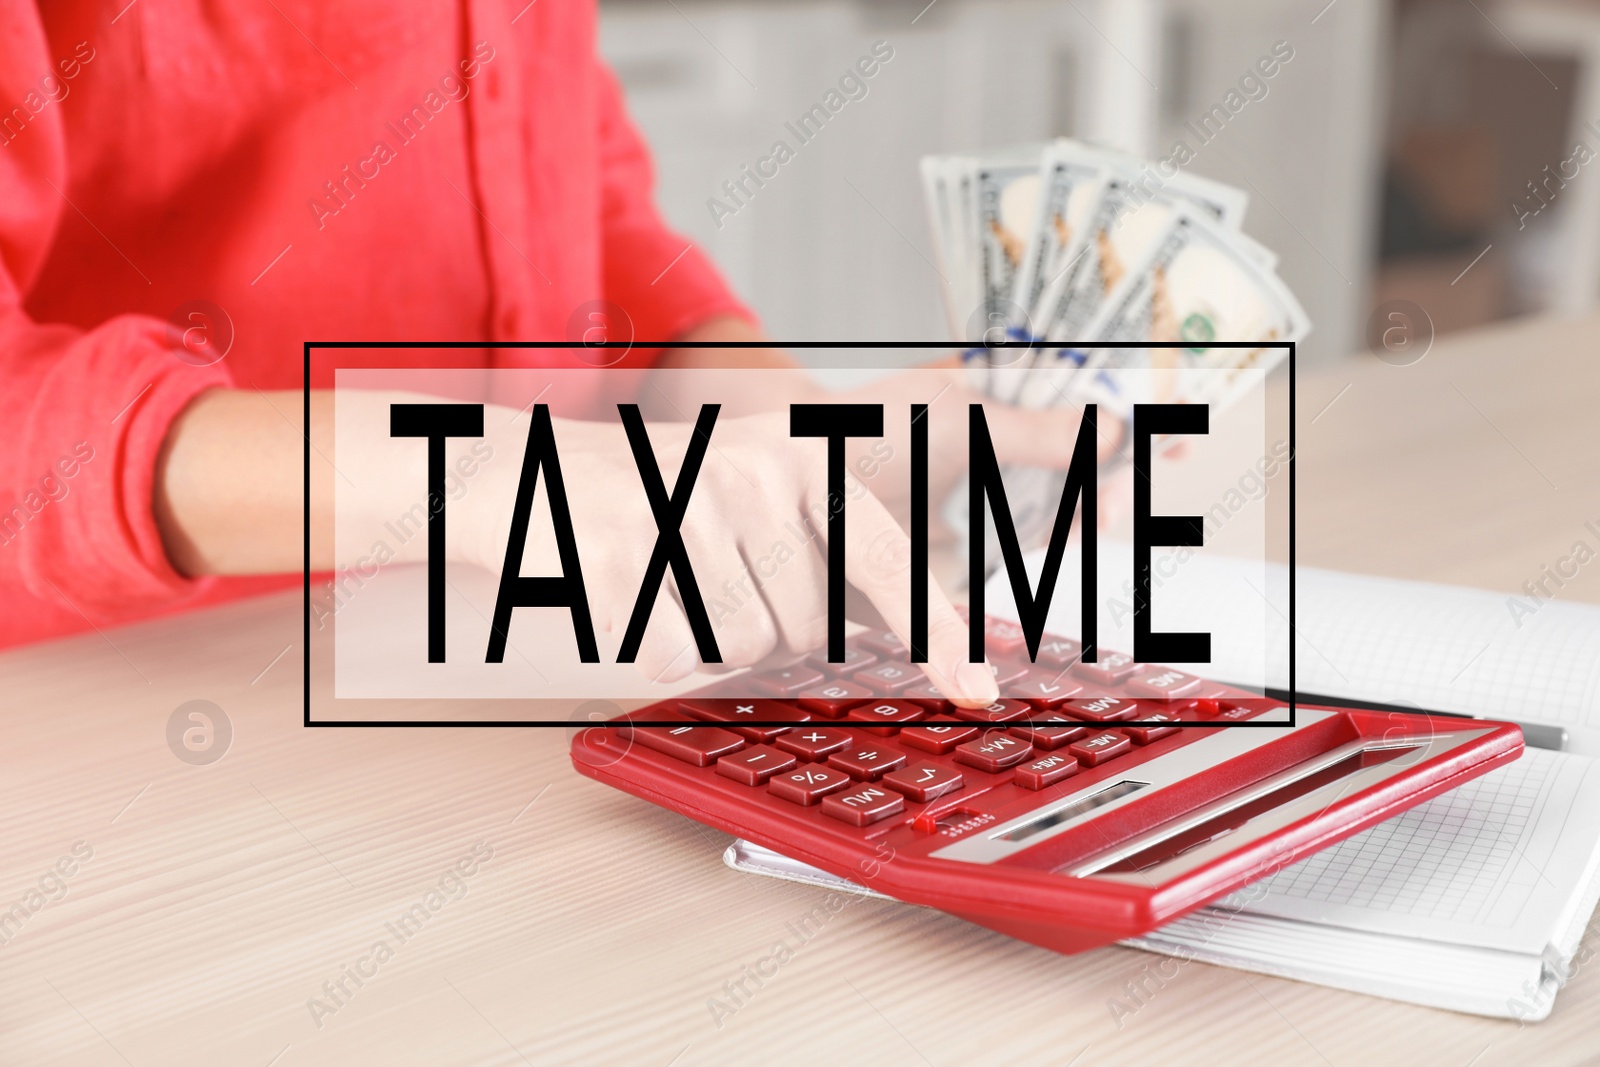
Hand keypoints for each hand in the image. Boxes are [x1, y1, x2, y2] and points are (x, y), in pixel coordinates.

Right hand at [456, 405, 1003, 706]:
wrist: (525, 473)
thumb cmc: (650, 496)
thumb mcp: (747, 490)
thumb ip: (821, 545)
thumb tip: (899, 629)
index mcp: (798, 453)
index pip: (884, 556)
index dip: (934, 631)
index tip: (975, 689)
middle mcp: (752, 472)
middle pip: (808, 624)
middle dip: (768, 629)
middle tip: (713, 581)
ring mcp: (687, 507)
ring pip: (745, 647)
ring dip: (710, 641)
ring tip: (670, 582)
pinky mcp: (624, 550)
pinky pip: (676, 655)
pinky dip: (655, 651)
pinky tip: (631, 598)